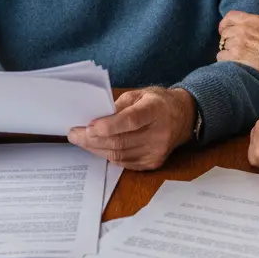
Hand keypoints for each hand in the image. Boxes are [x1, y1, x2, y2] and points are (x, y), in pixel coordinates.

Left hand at [67, 87, 195, 170]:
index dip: (108, 126)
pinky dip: (108, 156)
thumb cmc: (158, 102)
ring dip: (96, 149)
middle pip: (121, 142)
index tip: (88, 126)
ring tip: (82, 141)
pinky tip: (98, 148)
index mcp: (156, 110)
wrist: (184, 117)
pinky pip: (124, 163)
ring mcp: (157, 151)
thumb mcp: (140, 94)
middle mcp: (159, 134)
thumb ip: (119, 105)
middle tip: (74, 135)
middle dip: (92, 140)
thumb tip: (96, 118)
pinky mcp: (153, 163)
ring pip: (119, 155)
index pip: (131, 121)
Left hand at [217, 0, 258, 77]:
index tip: (225, 29)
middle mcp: (243, 29)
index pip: (230, 16)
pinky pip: (221, 57)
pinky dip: (225, 60)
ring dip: (227, 50)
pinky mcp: (237, 57)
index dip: (225, 23)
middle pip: (225, 32)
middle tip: (233, 46)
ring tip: (235, 55)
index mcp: (253, 20)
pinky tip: (232, 63)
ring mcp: (239, 43)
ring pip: (223, 45)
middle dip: (227, 39)